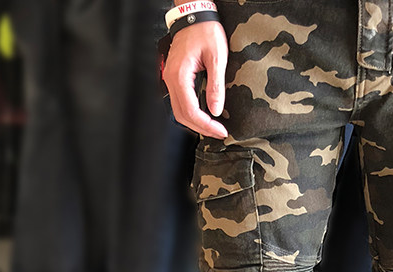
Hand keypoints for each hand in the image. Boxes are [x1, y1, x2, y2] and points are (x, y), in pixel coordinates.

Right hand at [163, 22, 228, 138]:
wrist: (194, 16)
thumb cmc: (205, 32)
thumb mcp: (216, 58)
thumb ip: (215, 86)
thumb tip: (215, 110)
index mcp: (180, 76)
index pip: (191, 111)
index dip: (206, 125)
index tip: (221, 131)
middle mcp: (171, 79)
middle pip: (182, 115)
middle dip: (201, 128)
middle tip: (219, 133)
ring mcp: (171, 79)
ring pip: (179, 111)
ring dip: (196, 123)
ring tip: (213, 127)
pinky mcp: (175, 78)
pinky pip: (180, 102)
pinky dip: (192, 113)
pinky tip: (204, 116)